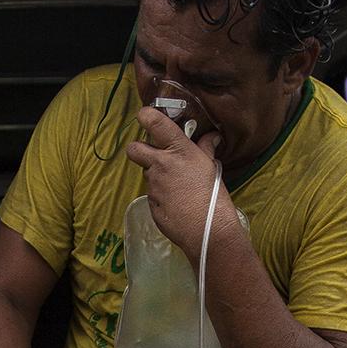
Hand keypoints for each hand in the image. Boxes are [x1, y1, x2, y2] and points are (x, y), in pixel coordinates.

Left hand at [124, 106, 235, 259]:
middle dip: (138, 149)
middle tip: (153, 154)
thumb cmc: (213, 195)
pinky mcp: (150, 204)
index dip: (146, 117)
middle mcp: (160, 164)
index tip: (147, 117)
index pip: (153, 123)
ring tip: (177, 186)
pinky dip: (161, 196)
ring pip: (147, 174)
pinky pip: (152, 195)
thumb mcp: (211, 167)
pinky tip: (176, 203)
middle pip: (134, 149)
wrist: (207, 230)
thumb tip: (212, 136)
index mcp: (177, 150)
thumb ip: (206, 148)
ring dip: (157, 176)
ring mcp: (153, 186)